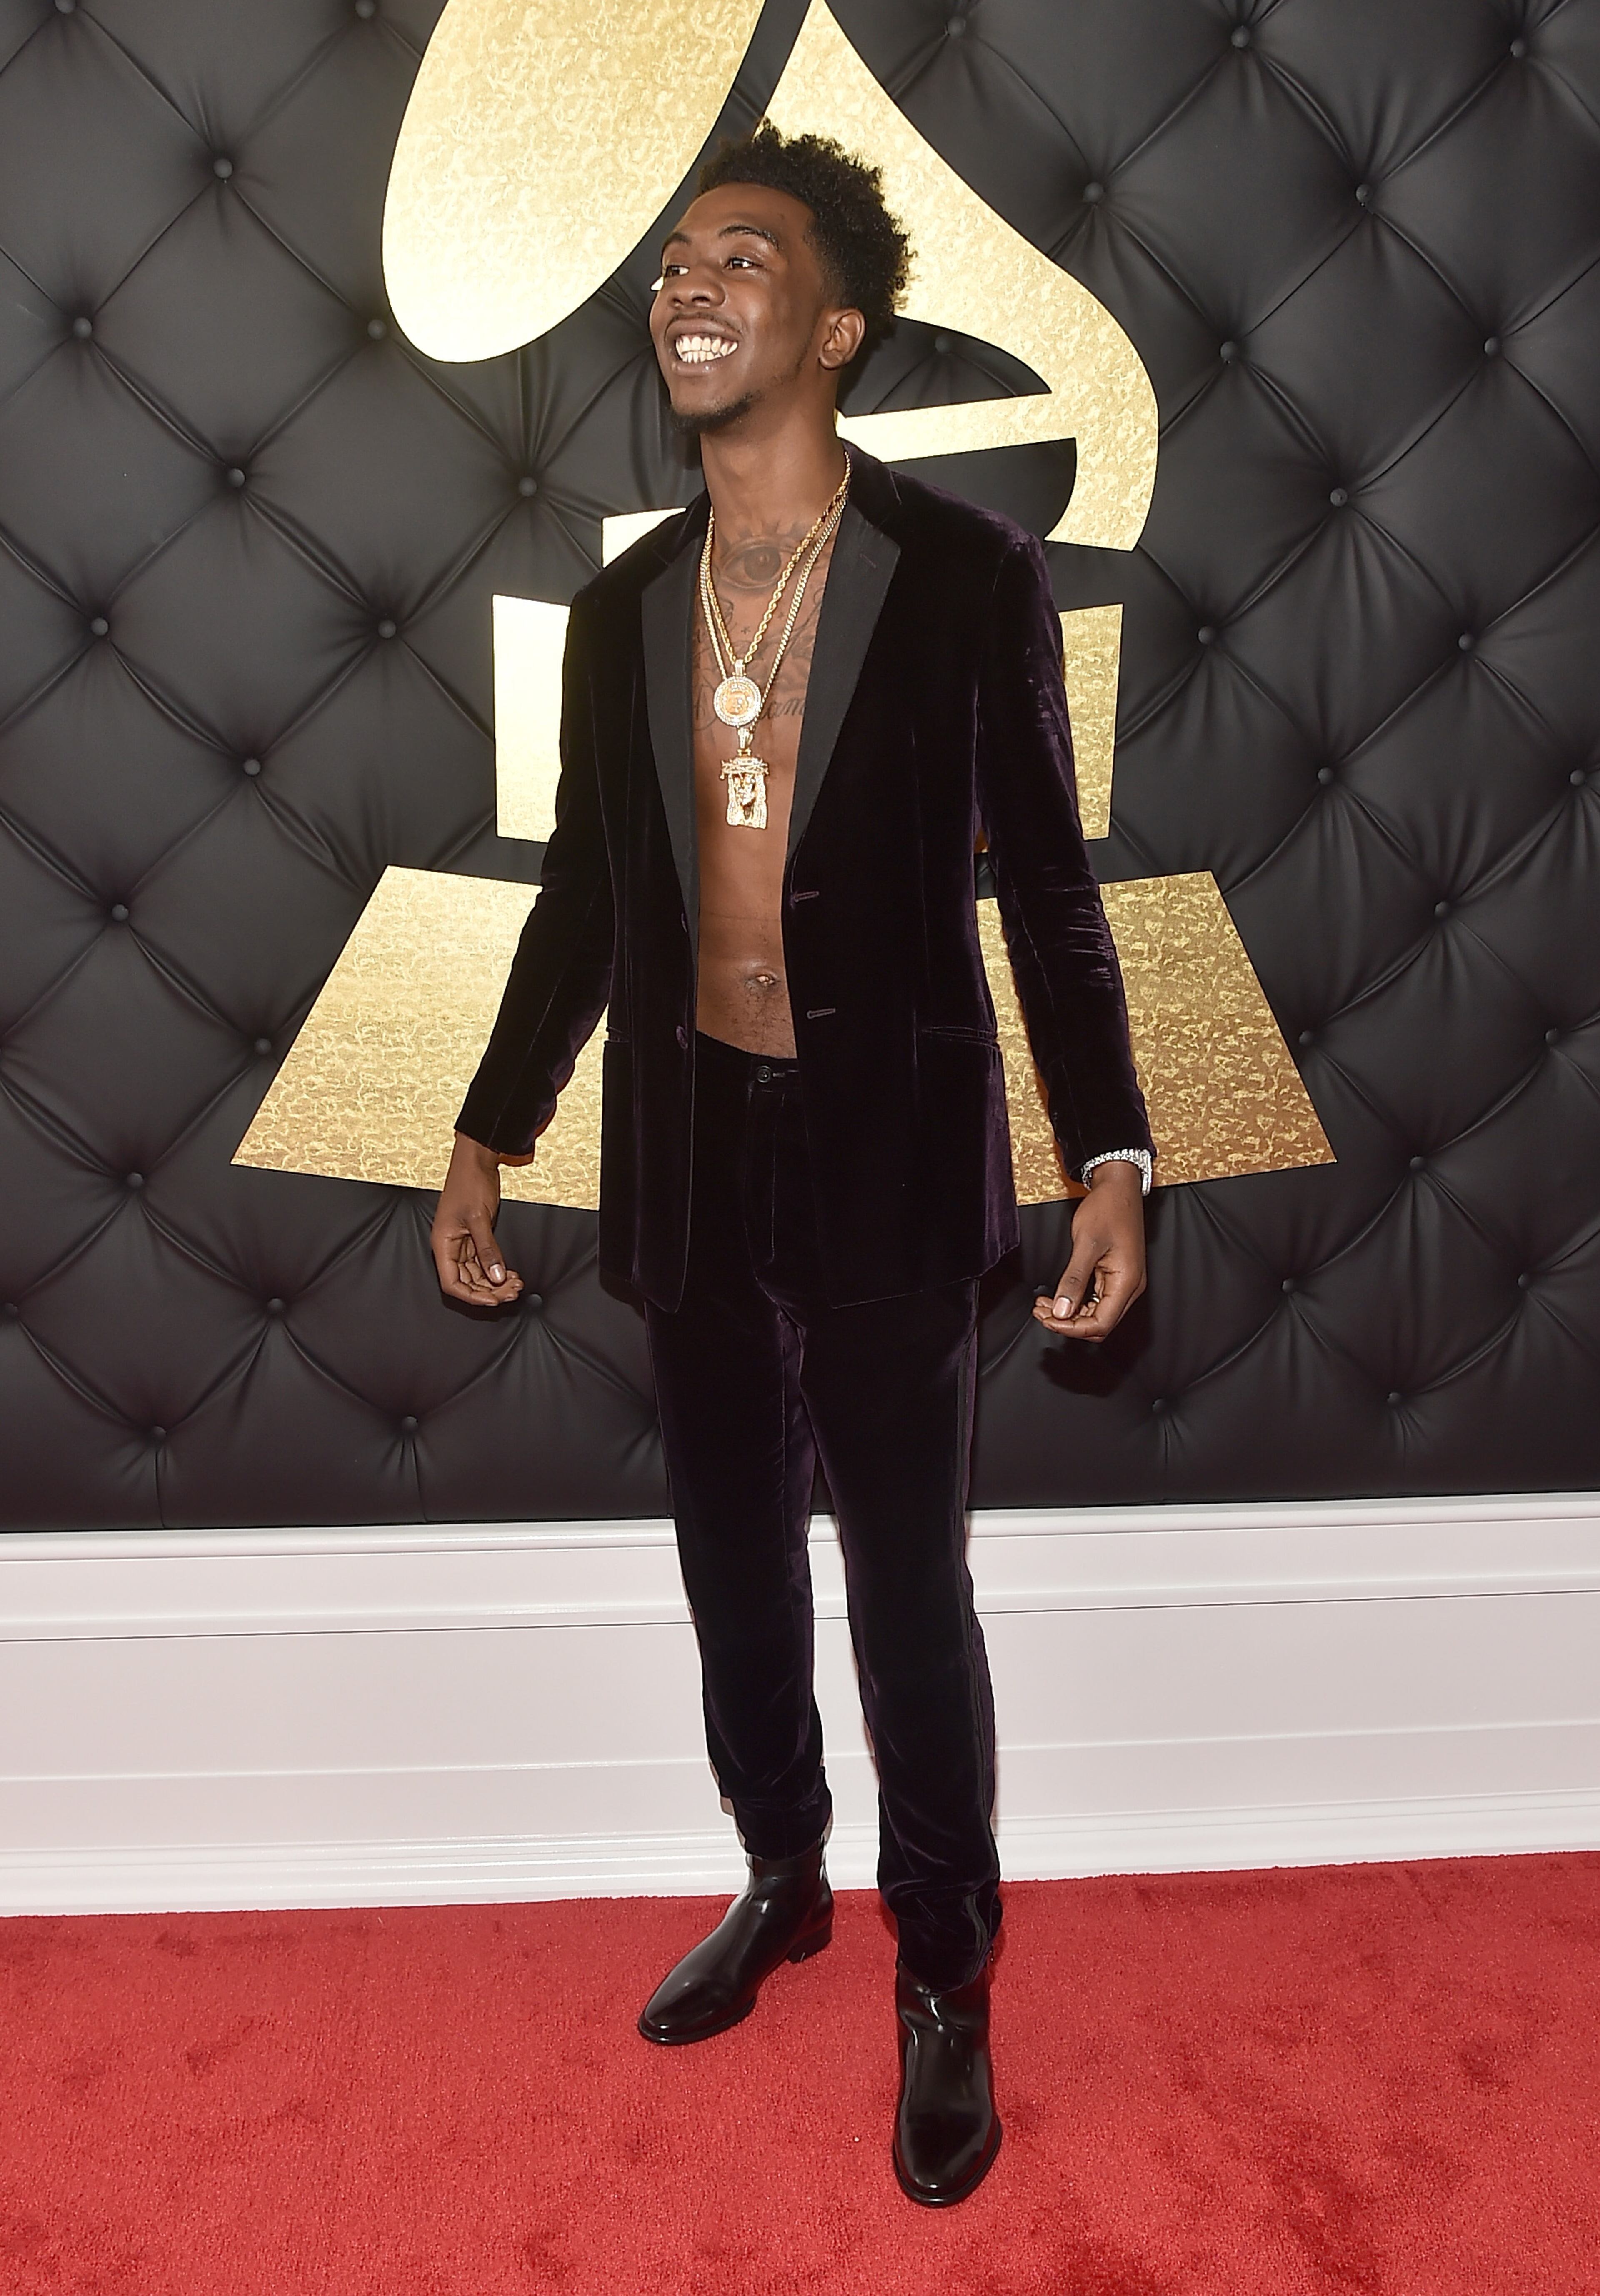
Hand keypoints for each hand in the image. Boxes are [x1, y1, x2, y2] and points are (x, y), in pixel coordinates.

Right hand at [431, 1132, 530, 1307]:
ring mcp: (462, 1244)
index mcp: (442, 1244)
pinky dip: (498, 1270)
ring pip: (477, 1275)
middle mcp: (450, 1247)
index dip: (472, 1296)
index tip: (493, 1300)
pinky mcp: (474, 1238)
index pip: (453, 1284)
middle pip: (467, 1282)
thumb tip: (497, 1276)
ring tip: (516, 1284)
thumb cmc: (469, 1183)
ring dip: (496, 1282)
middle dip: (490, 1290)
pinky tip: (511, 1274)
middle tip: (512, 1292)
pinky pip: (484, 1263)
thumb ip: (487, 1249)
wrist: (476, 1161)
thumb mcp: (479, 1217)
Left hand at [1031, 1159, 1146, 1342]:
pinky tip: (1057, 1296)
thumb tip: (1062, 1311)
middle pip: (1099, 1324)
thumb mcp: (1086, 1243)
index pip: (1100, 1324)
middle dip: (1068, 1323)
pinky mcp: (1115, 1275)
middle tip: (1042, 1312)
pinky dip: (1076, 1301)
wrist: (1119, 1188)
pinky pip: (1096, 1299)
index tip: (1049, 1319)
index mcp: (1127, 1282)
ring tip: (1044, 1305)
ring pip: (1096, 1314)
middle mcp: (1129, 1287)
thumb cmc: (1108, 1209)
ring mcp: (1123, 1282)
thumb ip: (1074, 1280)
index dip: (1072, 1328)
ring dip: (1070, 1313)